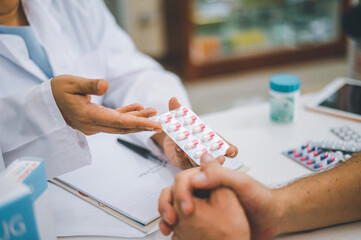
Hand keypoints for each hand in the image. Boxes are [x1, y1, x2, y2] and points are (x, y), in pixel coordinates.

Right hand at [51, 75, 161, 134]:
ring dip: (137, 120)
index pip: (119, 122)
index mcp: (88, 116)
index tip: (154, 125)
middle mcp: (93, 124)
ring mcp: (94, 124)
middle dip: (143, 126)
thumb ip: (89, 85)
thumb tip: (105, 85)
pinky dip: (127, 115)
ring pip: (120, 124)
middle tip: (161, 125)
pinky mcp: (95, 120)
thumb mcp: (71, 83)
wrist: (45, 102)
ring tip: (153, 112)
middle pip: (123, 127)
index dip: (138, 123)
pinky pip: (114, 120)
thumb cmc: (56, 91)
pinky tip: (138, 108)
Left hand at [152, 97, 237, 168]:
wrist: (170, 138)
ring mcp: (194, 160)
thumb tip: (173, 99)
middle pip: (214, 158)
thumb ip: (179, 110)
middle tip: (220, 157)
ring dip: (197, 158)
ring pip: (198, 162)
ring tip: (195, 153)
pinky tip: (179, 148)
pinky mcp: (182, 163)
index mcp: (212, 142)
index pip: (226, 149)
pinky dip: (181, 154)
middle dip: (217, 159)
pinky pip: (182, 160)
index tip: (231, 150)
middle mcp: (206, 152)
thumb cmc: (185, 129)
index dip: (230, 150)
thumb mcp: (183, 119)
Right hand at [159, 154, 280, 239]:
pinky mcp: (205, 220)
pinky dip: (177, 227)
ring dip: (168, 215)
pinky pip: (185, 222)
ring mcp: (204, 205)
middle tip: (171, 219)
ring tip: (168, 228)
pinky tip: (175, 234)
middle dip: (168, 203)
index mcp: (211, 177)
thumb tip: (197, 175)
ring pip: (177, 206)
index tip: (186, 207)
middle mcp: (204, 189)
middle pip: (176, 191)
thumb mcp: (243, 184)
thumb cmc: (262, 198)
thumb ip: (222, 176)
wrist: (272, 219)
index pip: (186, 178)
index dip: (181, 191)